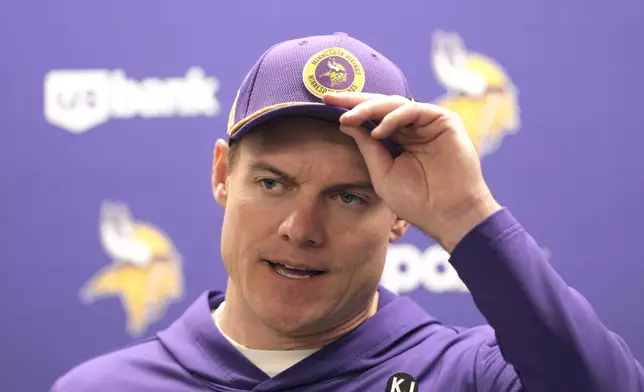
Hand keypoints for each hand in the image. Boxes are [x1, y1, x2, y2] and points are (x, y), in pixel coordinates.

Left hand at [322, 92, 501, 251]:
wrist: (447, 214)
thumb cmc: (416, 200)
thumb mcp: (382, 172)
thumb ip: (367, 147)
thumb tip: (345, 123)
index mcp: (399, 140)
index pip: (371, 118)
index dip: (350, 110)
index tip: (324, 103)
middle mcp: (413, 128)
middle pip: (380, 105)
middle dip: (353, 101)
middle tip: (329, 97)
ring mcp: (428, 123)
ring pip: (394, 104)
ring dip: (369, 108)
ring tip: (349, 118)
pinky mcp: (444, 121)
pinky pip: (413, 110)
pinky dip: (393, 117)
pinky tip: (378, 131)